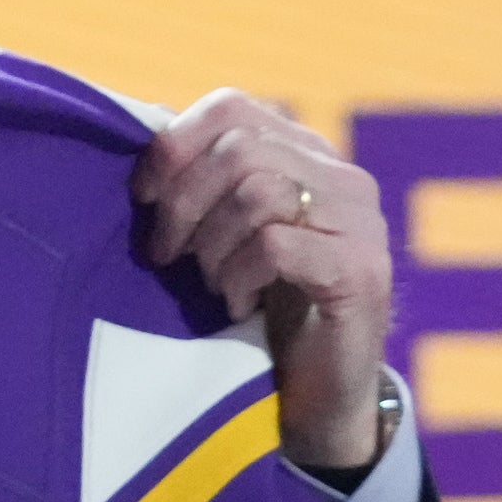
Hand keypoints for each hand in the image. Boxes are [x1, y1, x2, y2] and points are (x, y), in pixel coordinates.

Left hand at [131, 92, 394, 470]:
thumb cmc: (264, 308)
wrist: (320, 396)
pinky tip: (237, 304)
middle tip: (166, 252)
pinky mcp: (360, 273)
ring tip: (212, 282)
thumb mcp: (228, 232)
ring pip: (257, 194)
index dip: (174, 144)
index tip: (141, 195)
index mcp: (308, 155)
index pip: (233, 106)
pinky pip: (275, 246)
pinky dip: (238, 276)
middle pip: (239, 149)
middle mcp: (343, 179)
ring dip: (212, 245)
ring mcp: (360, 224)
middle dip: (184, 202)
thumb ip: (204, 180)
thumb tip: (143, 125)